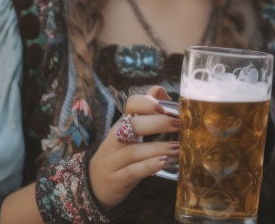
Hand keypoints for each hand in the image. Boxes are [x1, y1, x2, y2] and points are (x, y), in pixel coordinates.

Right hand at [89, 86, 179, 208]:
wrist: (95, 184)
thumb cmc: (120, 155)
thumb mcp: (130, 133)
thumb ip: (146, 113)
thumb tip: (159, 90)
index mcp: (122, 124)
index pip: (131, 104)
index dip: (147, 103)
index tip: (164, 107)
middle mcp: (115, 139)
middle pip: (133, 125)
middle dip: (158, 123)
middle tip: (179, 124)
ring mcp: (113, 160)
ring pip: (134, 150)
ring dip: (158, 148)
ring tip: (177, 147)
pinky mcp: (116, 179)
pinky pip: (133, 171)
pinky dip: (149, 166)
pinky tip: (164, 163)